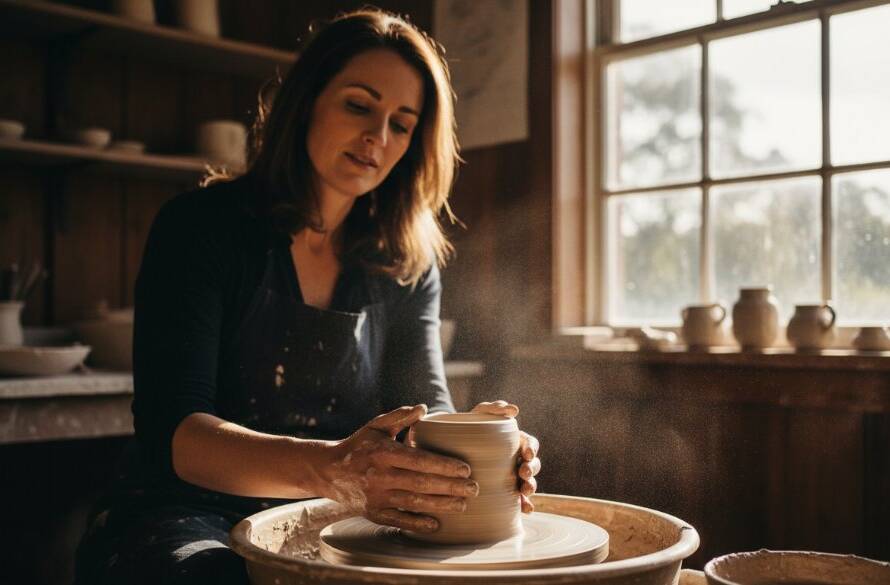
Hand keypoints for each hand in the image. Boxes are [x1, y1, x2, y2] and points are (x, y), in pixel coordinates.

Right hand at [318, 404, 478, 532]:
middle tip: (474, 489)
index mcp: (383, 452)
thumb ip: (400, 417)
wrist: (327, 471)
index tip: (466, 468)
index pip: (419, 460)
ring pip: (414, 503)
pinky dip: (417, 524)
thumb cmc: (358, 445)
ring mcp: (376, 497)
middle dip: (450, 488)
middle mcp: (380, 476)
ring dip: (441, 505)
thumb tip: (424, 408)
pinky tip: (436, 525)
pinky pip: (399, 520)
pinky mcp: (373, 513)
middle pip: (421, 484)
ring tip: (463, 505)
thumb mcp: (376, 426)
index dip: (444, 466)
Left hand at [471, 400, 540, 512]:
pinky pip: (518, 499)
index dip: (532, 449)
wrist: (450, 444)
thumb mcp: (481, 413)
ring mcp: (511, 476)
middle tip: (524, 473)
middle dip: (531, 470)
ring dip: (530, 487)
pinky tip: (525, 509)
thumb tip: (513, 409)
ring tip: (525, 491)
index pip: (530, 444)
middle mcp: (517, 459)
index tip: (527, 454)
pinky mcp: (502, 490)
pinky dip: (524, 504)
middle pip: (533, 465)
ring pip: (527, 482)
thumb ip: (495, 408)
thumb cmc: (470, 426)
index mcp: (516, 441)